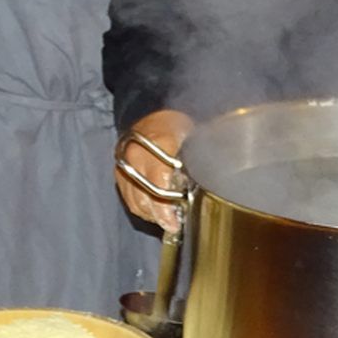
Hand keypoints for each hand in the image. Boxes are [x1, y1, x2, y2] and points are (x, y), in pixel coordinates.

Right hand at [116, 109, 193, 229]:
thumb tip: (219, 174)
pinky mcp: (118, 174)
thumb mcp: (191, 133)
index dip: (168, 204)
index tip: (177, 219)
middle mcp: (136, 156)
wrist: (146, 111)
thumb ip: (200, 155)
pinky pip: (129, 198)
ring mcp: (124, 166)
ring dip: (151, 214)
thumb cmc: (173, 123)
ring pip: (135, 201)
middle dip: (160, 215)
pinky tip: (154, 212)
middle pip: (145, 196)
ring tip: (166, 221)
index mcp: (157, 143)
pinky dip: (142, 208)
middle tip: (173, 225)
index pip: (160, 182)